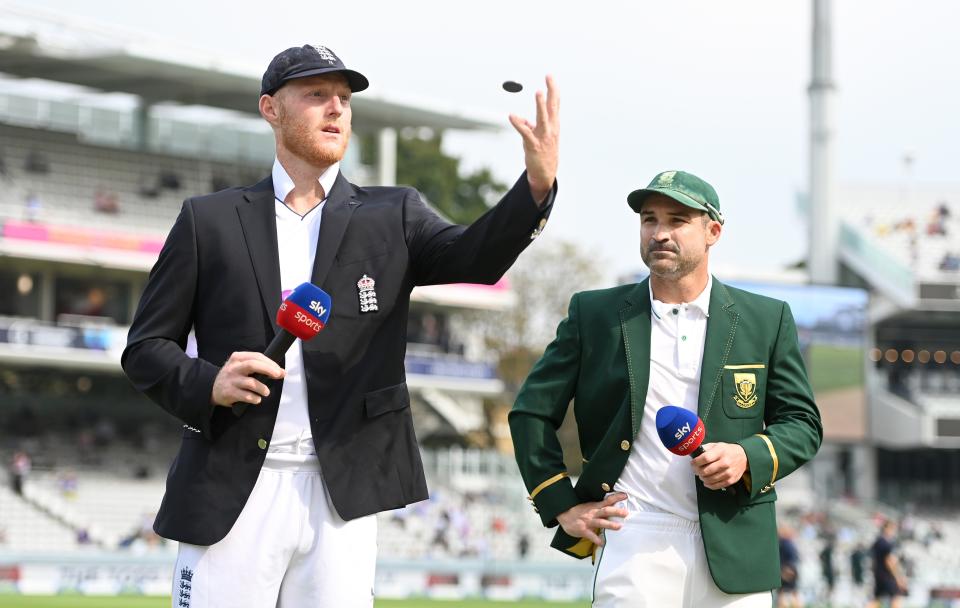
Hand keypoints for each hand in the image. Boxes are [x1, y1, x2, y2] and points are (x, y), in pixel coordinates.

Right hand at [211, 352, 284, 406]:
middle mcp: (234, 367)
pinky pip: (246, 396)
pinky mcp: (229, 392)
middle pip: (253, 365)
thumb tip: (281, 372)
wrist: (212, 388)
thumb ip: (259, 367)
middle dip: (269, 370)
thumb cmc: (233, 376)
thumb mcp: (241, 366)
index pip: (257, 356)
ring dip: (262, 388)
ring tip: (265, 392)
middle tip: (278, 375)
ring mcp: (231, 380)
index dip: (271, 363)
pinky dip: (254, 398)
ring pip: (251, 383)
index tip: (279, 370)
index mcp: (238, 358)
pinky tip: (256, 399)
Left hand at [509, 75, 558, 204]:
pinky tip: (512, 116)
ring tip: (538, 92)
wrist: (545, 174)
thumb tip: (522, 119)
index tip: (550, 76)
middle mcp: (551, 129)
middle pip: (551, 107)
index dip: (553, 89)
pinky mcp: (533, 145)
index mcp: (553, 125)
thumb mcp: (538, 136)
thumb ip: (531, 125)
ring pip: (542, 118)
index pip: (554, 104)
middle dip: (551, 91)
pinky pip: (525, 133)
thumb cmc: (542, 152)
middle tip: (549, 77)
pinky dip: (519, 124)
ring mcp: (543, 137)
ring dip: (540, 105)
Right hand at [556, 492, 626, 545]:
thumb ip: (599, 508)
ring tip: (618, 527)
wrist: (563, 514)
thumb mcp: (588, 507)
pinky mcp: (583, 530)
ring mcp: (588, 522)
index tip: (624, 496)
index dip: (616, 498)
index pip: (607, 501)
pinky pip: (591, 535)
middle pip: (606, 511)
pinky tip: (602, 543)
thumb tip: (612, 508)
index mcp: (594, 506)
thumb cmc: (577, 511)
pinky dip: (596, 539)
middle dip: (616, 511)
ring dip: (610, 524)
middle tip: (625, 513)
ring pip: (600, 522)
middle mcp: (592, 513)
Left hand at [691, 442, 747, 489]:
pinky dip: (709, 485)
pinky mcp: (730, 480)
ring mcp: (728, 473)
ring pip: (709, 480)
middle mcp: (725, 462)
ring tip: (701, 475)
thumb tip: (694, 453)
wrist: (743, 457)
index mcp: (720, 452)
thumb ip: (705, 448)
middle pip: (706, 471)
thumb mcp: (716, 445)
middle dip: (697, 471)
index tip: (692, 463)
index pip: (705, 458)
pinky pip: (716, 486)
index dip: (696, 462)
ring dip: (702, 478)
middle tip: (696, 470)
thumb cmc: (727, 451)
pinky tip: (706, 481)